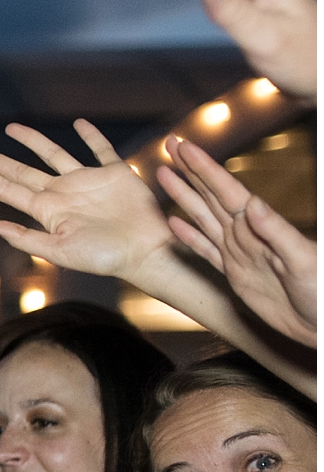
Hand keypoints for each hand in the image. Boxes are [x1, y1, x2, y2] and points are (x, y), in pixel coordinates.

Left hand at [0, 119, 170, 282]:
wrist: (145, 251)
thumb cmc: (104, 257)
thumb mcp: (58, 251)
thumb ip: (23, 238)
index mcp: (47, 210)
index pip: (6, 188)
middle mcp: (62, 193)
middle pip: (22, 171)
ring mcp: (87, 182)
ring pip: (54, 154)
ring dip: (34, 141)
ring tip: (12, 128)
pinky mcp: (115, 174)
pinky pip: (101, 150)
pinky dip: (92, 136)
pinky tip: (80, 123)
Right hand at [159, 135, 317, 346]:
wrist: (323, 326)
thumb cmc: (323, 292)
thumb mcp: (303, 259)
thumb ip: (276, 231)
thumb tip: (252, 202)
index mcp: (261, 226)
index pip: (227, 190)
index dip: (204, 168)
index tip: (185, 147)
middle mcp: (247, 234)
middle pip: (211, 195)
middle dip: (190, 170)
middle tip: (171, 145)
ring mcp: (239, 253)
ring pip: (203, 217)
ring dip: (183, 196)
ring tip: (163, 175)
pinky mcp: (234, 274)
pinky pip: (205, 250)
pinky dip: (188, 236)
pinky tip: (173, 224)